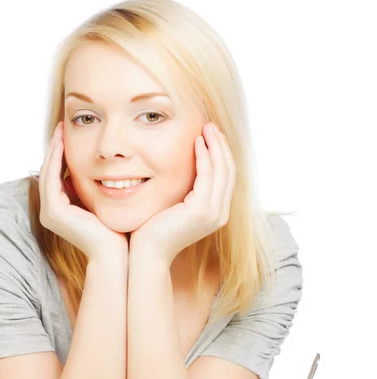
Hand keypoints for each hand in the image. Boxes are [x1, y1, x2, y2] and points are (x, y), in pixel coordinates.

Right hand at [39, 121, 127, 260]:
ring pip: (47, 173)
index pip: (57, 177)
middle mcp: (51, 212)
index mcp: (60, 212)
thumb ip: (96, 189)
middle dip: (55, 149)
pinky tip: (63, 143)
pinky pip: (51, 178)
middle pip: (49, 172)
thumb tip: (102, 171)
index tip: (68, 134)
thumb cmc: (116, 231)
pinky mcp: (53, 212)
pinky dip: (56, 160)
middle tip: (61, 126)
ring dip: (53, 150)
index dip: (60, 155)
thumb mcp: (102, 204)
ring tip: (60, 130)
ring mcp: (49, 213)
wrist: (116, 253)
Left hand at [129, 122, 235, 264]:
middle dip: (221, 146)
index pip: (226, 178)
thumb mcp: (174, 207)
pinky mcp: (201, 211)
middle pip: (229, 171)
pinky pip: (207, 176)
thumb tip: (182, 171)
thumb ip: (184, 192)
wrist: (148, 253)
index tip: (211, 135)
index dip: (221, 154)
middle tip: (210, 125)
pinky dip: (204, 157)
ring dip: (215, 146)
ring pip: (222, 171)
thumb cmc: (154, 231)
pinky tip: (196, 143)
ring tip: (205, 128)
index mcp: (216, 213)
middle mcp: (220, 214)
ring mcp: (213, 213)